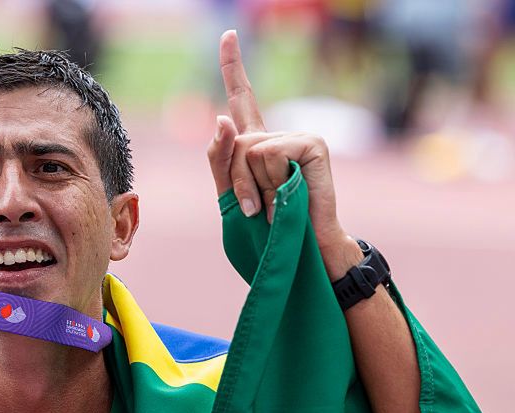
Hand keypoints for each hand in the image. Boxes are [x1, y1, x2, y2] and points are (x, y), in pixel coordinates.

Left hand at [206, 30, 361, 276]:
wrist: (301, 257)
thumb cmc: (268, 235)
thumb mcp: (230, 201)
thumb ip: (220, 162)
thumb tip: (222, 119)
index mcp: (257, 145)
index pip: (242, 98)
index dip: (233, 66)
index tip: (228, 34)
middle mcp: (278, 135)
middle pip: (232, 139)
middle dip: (233, 182)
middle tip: (256, 210)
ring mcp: (299, 137)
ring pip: (247, 148)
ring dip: (251, 186)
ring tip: (274, 206)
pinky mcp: (313, 144)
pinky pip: (267, 152)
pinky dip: (270, 181)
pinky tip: (289, 197)